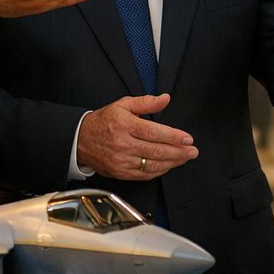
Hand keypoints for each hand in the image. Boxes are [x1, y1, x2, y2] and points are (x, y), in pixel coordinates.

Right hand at [76, 93, 197, 179]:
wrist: (80, 140)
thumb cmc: (103, 121)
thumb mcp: (123, 105)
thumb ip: (146, 102)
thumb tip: (165, 98)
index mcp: (125, 125)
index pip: (155, 132)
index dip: (174, 137)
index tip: (188, 138)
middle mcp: (123, 144)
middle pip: (157, 151)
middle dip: (179, 152)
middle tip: (193, 151)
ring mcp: (121, 161)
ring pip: (153, 165)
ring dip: (173, 162)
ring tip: (185, 158)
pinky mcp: (120, 173)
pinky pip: (144, 175)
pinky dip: (159, 171)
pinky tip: (169, 165)